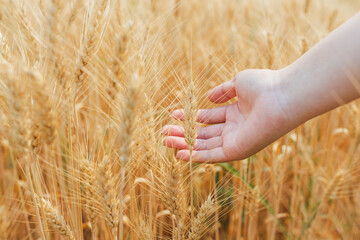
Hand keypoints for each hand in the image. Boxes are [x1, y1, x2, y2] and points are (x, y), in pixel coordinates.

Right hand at [162, 69, 292, 162]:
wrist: (281, 96)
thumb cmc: (264, 85)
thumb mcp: (238, 82)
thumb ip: (223, 91)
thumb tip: (208, 97)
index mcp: (234, 113)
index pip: (207, 118)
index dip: (189, 117)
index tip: (173, 114)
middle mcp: (234, 129)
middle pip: (203, 134)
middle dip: (183, 133)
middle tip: (164, 132)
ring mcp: (235, 140)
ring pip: (204, 146)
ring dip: (184, 144)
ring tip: (165, 141)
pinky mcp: (236, 150)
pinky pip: (212, 156)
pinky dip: (196, 156)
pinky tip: (179, 154)